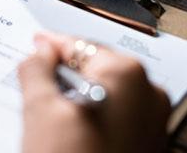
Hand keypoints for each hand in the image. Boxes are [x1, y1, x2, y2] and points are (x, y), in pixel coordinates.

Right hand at [19, 32, 170, 152]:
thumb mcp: (40, 109)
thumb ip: (36, 68)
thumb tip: (39, 52)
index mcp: (126, 75)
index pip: (78, 45)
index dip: (51, 44)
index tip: (36, 44)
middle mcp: (147, 94)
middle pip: (92, 67)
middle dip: (62, 71)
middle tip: (35, 77)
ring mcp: (151, 121)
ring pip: (101, 91)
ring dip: (73, 93)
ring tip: (48, 107)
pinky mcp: (147, 143)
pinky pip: (112, 112)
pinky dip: (89, 111)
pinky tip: (67, 127)